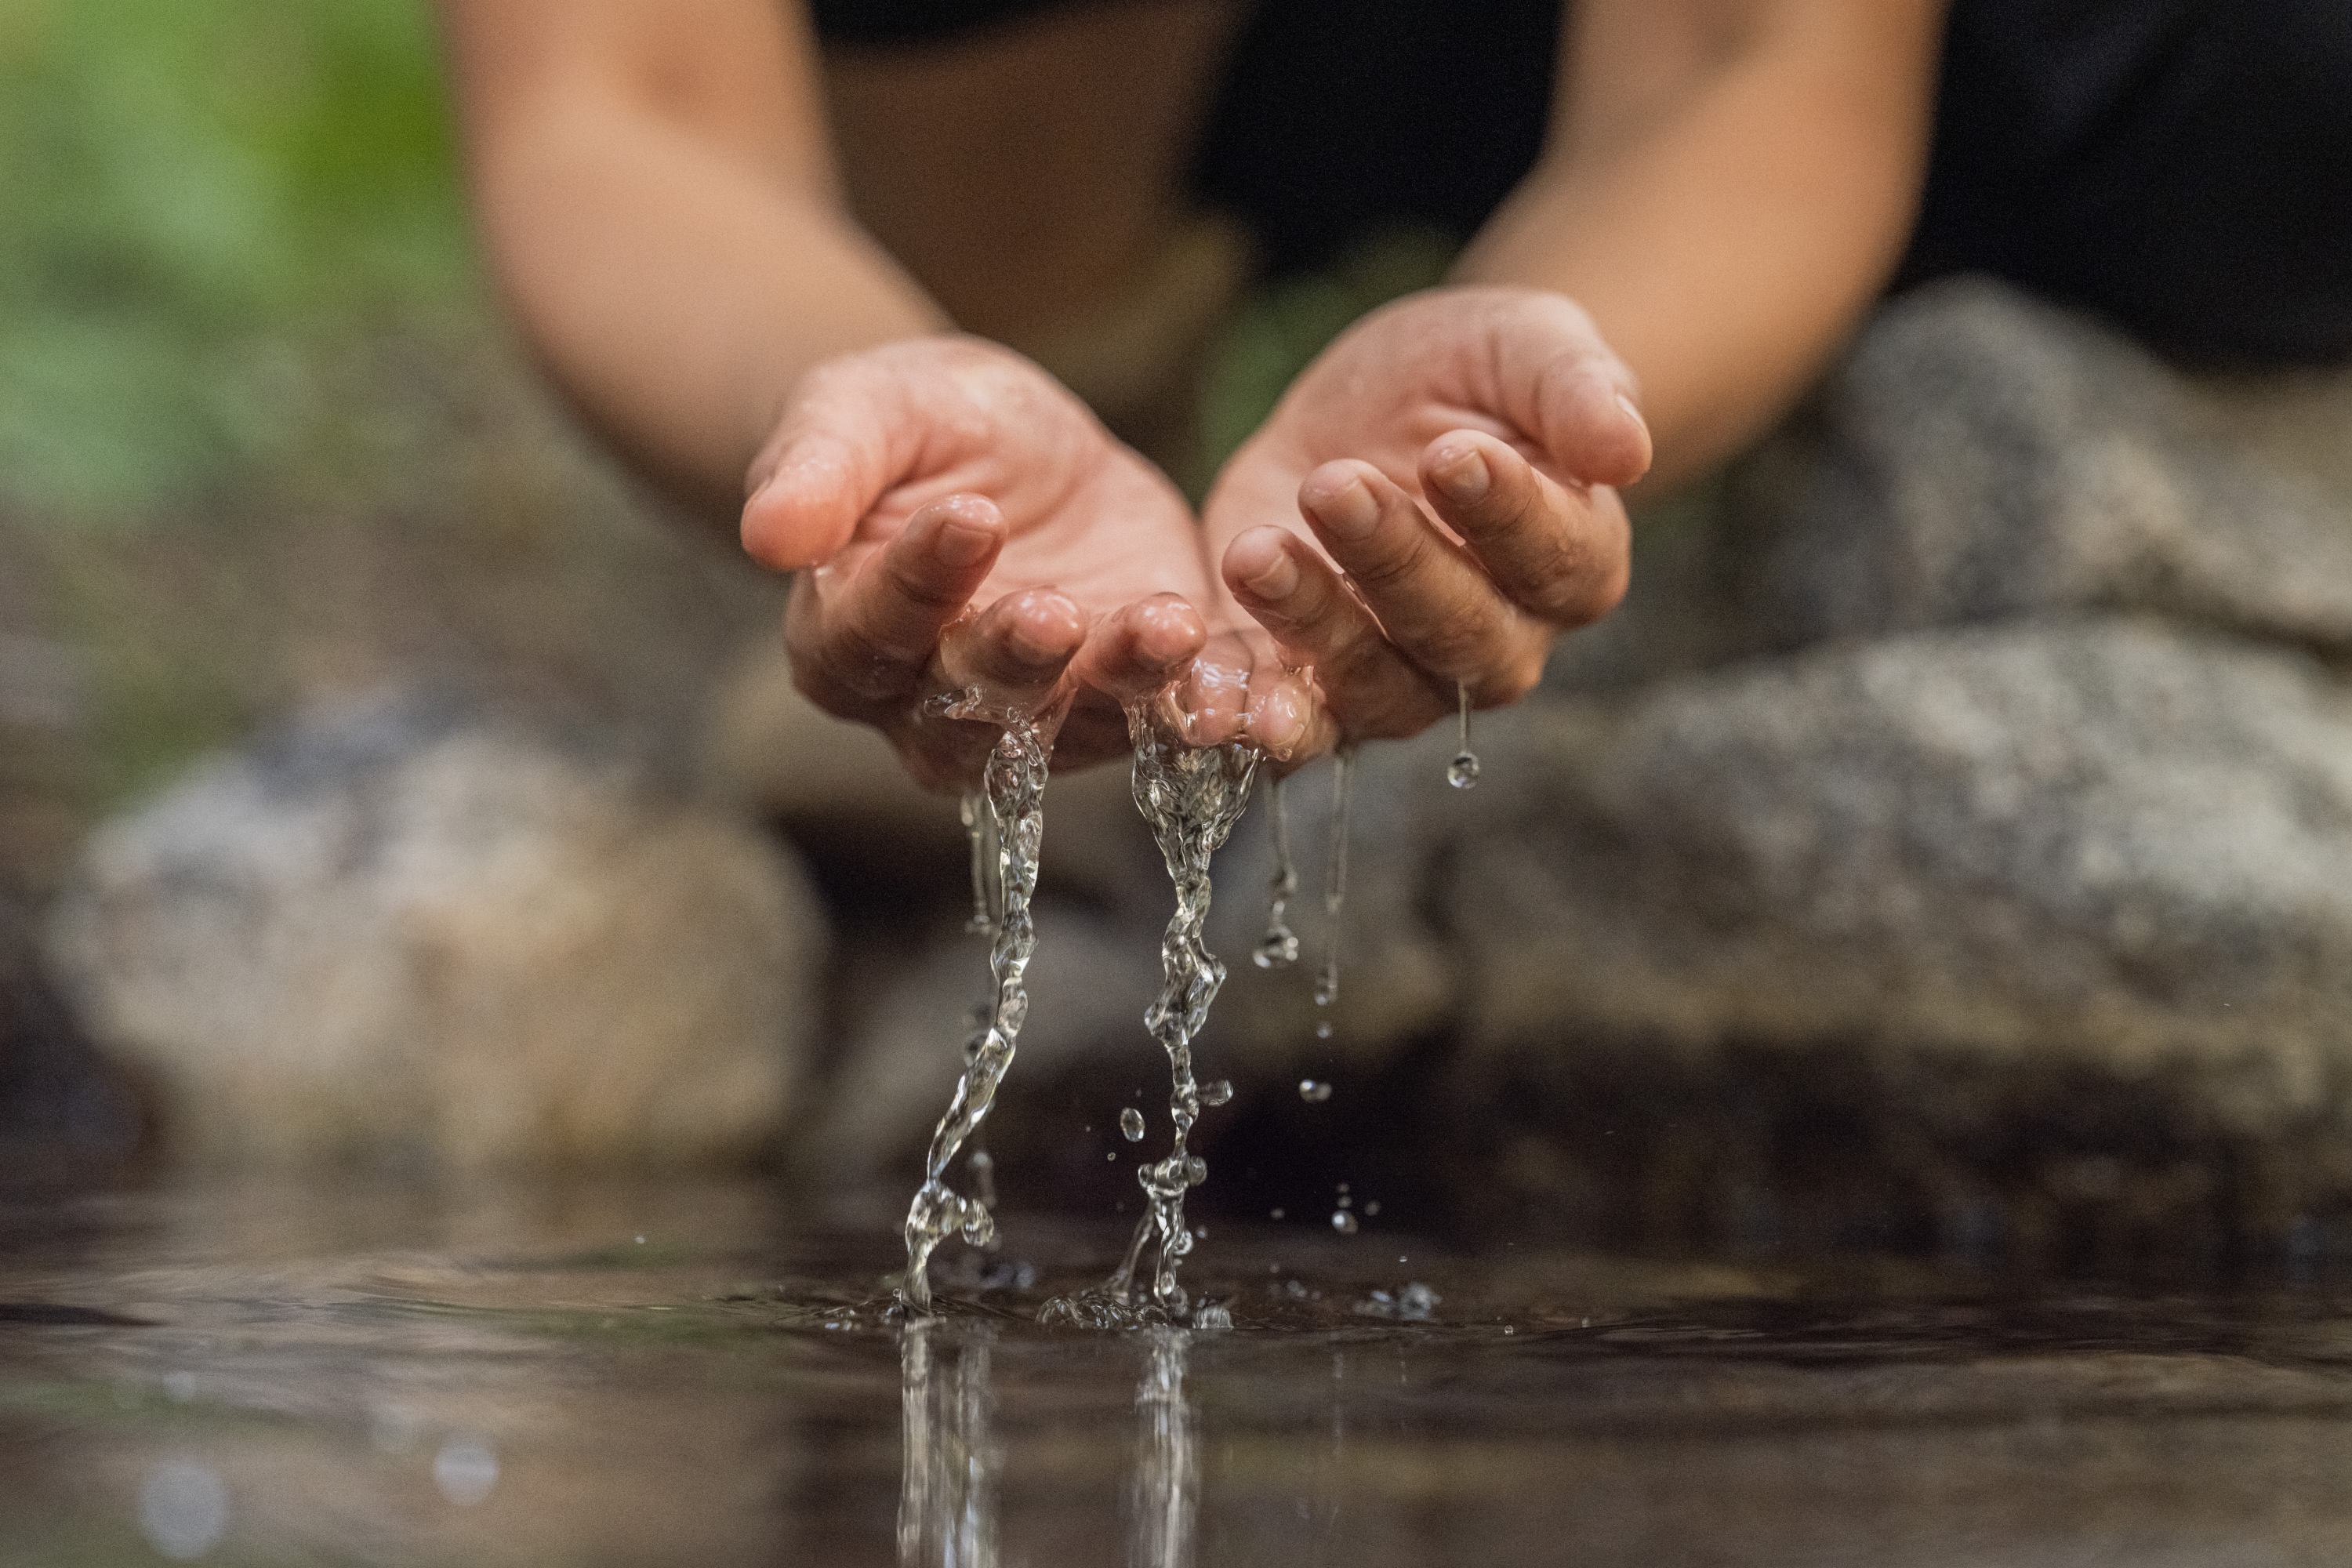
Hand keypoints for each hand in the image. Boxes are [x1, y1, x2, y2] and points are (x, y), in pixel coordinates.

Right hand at [740, 336, 1310, 785]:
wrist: (1003, 438)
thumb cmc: (906, 425)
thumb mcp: (856, 412)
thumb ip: (818, 469)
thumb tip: (767, 535)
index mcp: (843, 639)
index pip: (868, 630)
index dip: (913, 582)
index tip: (964, 518)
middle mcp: (929, 706)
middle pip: (967, 705)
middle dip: (1015, 658)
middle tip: (1055, 610)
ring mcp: (1034, 715)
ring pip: (1072, 725)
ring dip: (1121, 684)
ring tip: (1164, 626)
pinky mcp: (1125, 698)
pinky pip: (1162, 719)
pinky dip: (1201, 707)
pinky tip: (1237, 686)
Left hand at [1205, 286, 1648, 749]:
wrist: (1370, 407)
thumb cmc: (1470, 377)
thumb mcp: (1525, 345)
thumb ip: (1578, 389)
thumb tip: (1627, 448)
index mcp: (1572, 564)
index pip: (1554, 557)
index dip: (1507, 514)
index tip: (1456, 454)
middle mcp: (1498, 644)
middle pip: (1459, 634)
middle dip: (1394, 563)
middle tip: (1335, 485)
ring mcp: (1403, 680)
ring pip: (1368, 683)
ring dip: (1310, 623)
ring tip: (1255, 549)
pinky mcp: (1307, 685)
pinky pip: (1288, 721)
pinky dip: (1247, 712)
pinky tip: (1205, 690)